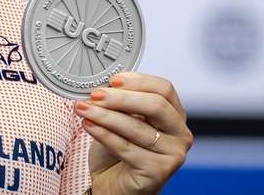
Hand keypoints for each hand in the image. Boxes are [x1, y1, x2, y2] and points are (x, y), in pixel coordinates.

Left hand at [74, 72, 192, 194]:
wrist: (114, 186)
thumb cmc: (119, 151)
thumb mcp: (122, 119)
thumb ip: (121, 102)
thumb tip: (103, 85)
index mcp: (174, 115)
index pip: (164, 89)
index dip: (138, 81)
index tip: (113, 80)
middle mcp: (180, 134)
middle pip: (155, 105)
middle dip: (121, 98)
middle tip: (95, 94)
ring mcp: (172, 155)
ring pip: (137, 127)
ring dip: (105, 115)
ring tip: (83, 109)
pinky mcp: (158, 172)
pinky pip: (126, 148)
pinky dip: (104, 134)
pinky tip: (88, 125)